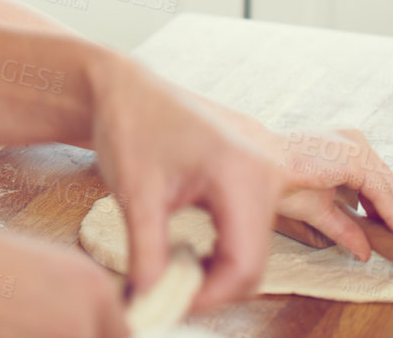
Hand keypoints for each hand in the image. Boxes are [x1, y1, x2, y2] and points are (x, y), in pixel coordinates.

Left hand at [85, 52, 281, 312]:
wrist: (125, 89)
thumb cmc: (130, 127)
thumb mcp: (137, 194)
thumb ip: (148, 254)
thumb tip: (149, 302)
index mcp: (245, 175)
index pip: (244, 265)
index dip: (207, 297)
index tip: (167, 304)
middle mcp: (267, 174)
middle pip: (253, 263)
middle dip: (211, 289)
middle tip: (164, 295)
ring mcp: (266, 175)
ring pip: (252, 251)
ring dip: (216, 272)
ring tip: (168, 272)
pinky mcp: (255, 179)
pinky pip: (249, 233)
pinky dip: (221, 253)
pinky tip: (187, 255)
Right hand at [223, 117, 392, 260]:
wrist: (255, 162)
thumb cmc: (275, 178)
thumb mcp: (318, 207)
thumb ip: (343, 226)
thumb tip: (363, 252)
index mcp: (341, 144)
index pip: (373, 176)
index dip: (386, 203)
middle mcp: (351, 140)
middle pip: (384, 179)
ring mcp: (353, 146)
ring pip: (386, 184)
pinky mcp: (353, 158)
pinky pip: (380, 189)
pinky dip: (391, 210)